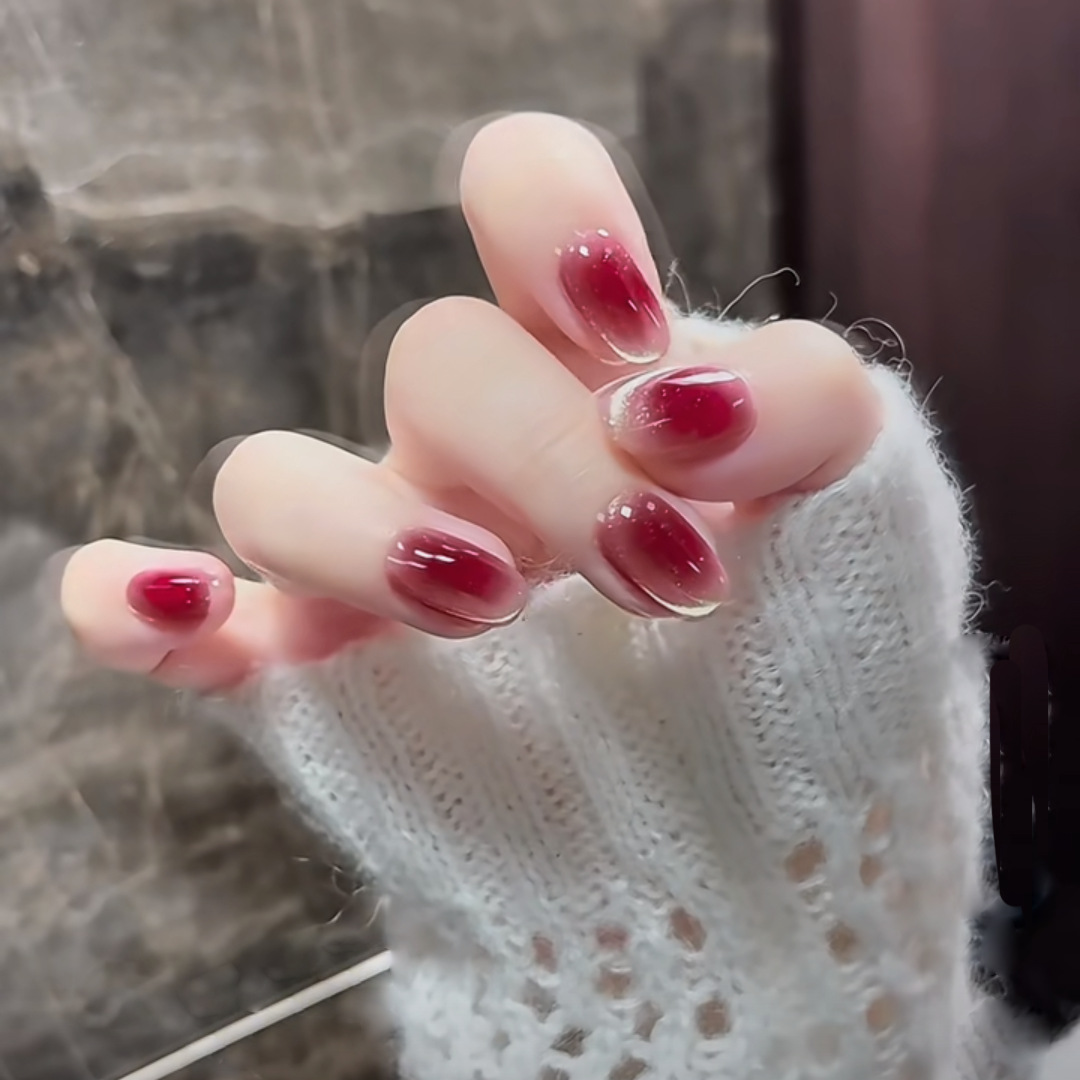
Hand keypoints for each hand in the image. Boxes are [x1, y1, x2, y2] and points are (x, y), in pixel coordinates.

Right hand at [59, 112, 880, 688]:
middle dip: (549, 460)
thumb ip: (809, 404)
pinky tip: (180, 610)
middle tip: (663, 570)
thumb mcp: (860, 503)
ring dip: (372, 535)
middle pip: (435, 363)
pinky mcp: (318, 681)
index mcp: (590, 375)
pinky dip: (137, 608)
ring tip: (492, 606)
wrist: (771, 824)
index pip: (520, 194)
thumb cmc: (818, 654)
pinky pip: (170, 622)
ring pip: (274, 479)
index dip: (551, 224)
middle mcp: (472, 451)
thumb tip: (669, 400)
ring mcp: (383, 562)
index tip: (635, 348)